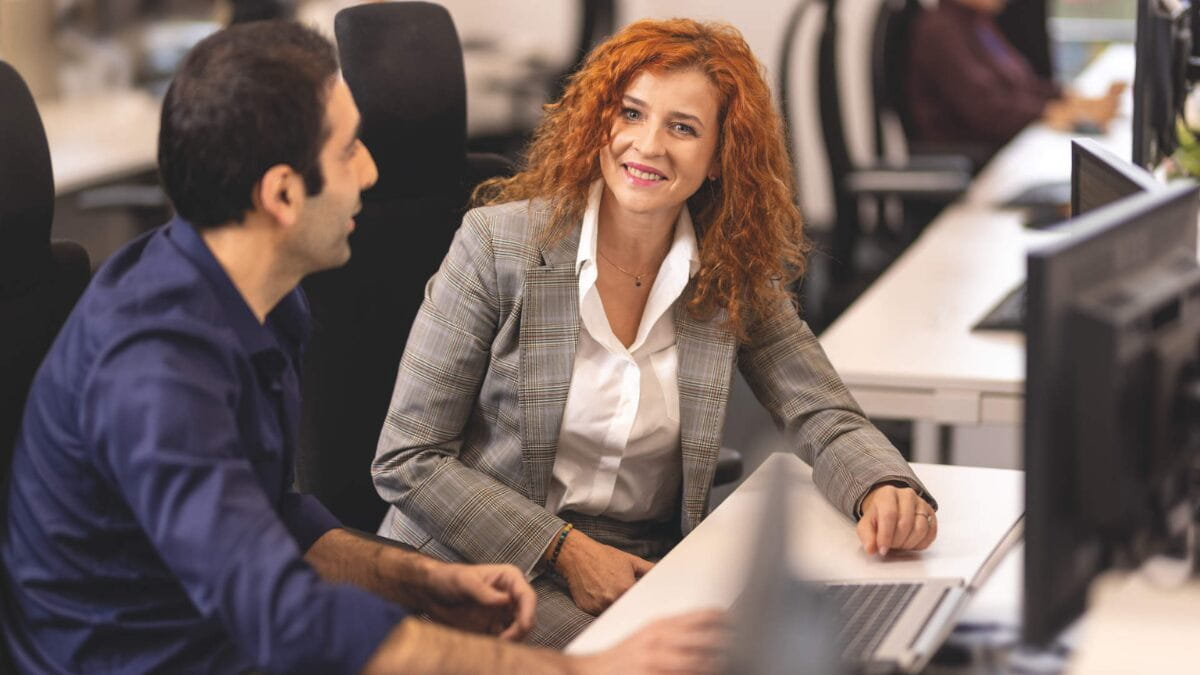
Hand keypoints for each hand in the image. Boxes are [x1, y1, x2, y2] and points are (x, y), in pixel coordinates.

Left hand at [419, 562, 536, 639]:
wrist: (430, 593)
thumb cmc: (447, 578)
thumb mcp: (463, 581)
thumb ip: (482, 591)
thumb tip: (504, 600)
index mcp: (508, 579)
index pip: (527, 595)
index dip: (528, 611)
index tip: (523, 625)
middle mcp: (509, 596)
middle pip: (526, 616)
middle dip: (521, 629)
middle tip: (506, 639)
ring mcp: (501, 613)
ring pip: (518, 630)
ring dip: (513, 640)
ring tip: (497, 645)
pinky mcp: (492, 627)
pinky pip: (504, 639)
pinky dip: (502, 646)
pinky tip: (490, 648)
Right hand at [553, 530, 653, 615]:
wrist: (577, 555)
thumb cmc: (604, 556)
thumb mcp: (630, 560)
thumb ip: (649, 570)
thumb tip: (663, 574)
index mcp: (625, 588)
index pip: (640, 604)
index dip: (641, 602)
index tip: (641, 601)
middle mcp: (611, 600)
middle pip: (626, 611)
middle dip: (628, 606)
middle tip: (623, 594)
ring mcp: (598, 606)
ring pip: (612, 614)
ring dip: (614, 607)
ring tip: (610, 592)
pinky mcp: (587, 609)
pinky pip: (599, 614)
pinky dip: (601, 608)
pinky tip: (599, 594)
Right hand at [575, 609, 727, 674]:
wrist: (591, 673)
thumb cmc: (622, 659)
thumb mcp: (648, 635)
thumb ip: (676, 631)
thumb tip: (708, 628)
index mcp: (662, 625)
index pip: (705, 616)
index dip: (727, 621)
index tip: (740, 625)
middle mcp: (662, 640)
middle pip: (709, 637)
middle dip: (729, 643)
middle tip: (744, 644)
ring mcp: (658, 661)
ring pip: (703, 660)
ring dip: (719, 661)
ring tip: (732, 661)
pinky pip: (686, 673)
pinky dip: (701, 671)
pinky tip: (710, 670)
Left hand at [857, 483, 936, 556]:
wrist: (890, 507)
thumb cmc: (878, 515)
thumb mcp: (866, 524)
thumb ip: (867, 536)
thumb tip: (871, 549)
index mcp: (888, 494)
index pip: (889, 515)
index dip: (886, 535)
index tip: (882, 549)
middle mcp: (907, 495)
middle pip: (905, 523)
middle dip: (897, 541)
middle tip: (891, 546)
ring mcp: (921, 503)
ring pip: (920, 528)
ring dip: (909, 543)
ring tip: (900, 544)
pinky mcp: (931, 514)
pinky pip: (931, 533)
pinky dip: (921, 543)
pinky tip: (911, 544)